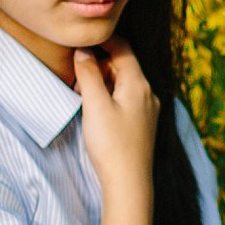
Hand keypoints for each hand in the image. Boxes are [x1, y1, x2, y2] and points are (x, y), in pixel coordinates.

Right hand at [74, 37, 161, 205]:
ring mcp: (147, 110)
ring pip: (123, 83)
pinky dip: (109, 97)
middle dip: (99, 65)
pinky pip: (125, 99)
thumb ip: (89, 74)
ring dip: (102, 82)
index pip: (123, 48)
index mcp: (139, 84)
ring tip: (82, 95)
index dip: (102, 41)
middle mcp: (148, 94)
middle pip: (123, 66)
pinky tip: (95, 110)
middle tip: (77, 78)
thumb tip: (84, 52)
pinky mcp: (142, 125)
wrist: (128, 183)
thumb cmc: (111, 145)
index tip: (82, 41)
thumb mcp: (95, 105)